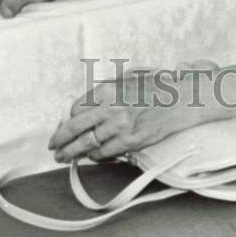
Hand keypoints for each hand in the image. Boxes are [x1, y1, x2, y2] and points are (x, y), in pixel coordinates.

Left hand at [48, 72, 196, 162]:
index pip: (76, 109)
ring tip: (64, 157)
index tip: (62, 127)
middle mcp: (111, 108)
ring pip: (88, 144)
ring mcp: (122, 126)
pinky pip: (106, 153)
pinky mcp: (132, 141)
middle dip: (61, 140)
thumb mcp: (125, 79)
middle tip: (53, 147)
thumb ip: (104, 92)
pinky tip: (91, 157)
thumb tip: (82, 108)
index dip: (66, 120)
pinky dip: (95, 156)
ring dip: (73, 153)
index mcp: (107, 89)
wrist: (181, 98)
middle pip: (76, 128)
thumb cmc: (154, 86)